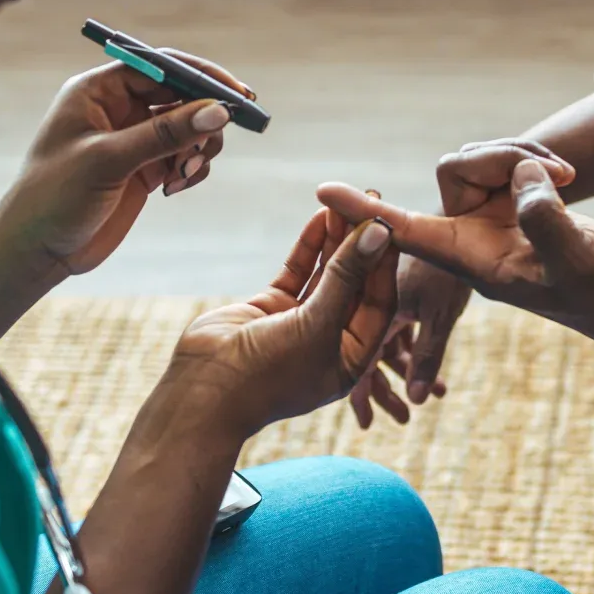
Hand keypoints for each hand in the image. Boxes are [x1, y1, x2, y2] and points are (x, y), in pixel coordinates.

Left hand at [0, 53, 253, 278]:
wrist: (36, 250)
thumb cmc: (54, 197)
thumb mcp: (109, 160)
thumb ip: (164, 134)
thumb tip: (218, 112)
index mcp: (98, 91)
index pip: (159, 66)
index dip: (199, 77)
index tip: (236, 94)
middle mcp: (117, 109)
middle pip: (179, 95)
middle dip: (203, 118)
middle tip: (214, 142)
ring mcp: (132, 140)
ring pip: (187, 128)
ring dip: (198, 149)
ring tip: (185, 174)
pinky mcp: (143, 170)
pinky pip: (183, 157)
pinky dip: (190, 169)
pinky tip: (174, 188)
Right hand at [145, 209, 398, 444]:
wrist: (204, 392)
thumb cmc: (268, 374)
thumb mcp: (316, 325)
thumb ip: (345, 277)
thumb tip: (377, 233)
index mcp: (353, 358)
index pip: (379, 303)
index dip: (385, 264)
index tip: (390, 226)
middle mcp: (331, 339)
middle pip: (355, 284)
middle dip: (363, 245)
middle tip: (372, 201)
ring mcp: (301, 322)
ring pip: (327, 274)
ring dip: (337, 240)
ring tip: (346, 203)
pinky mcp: (272, 307)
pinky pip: (298, 272)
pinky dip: (308, 247)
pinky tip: (320, 218)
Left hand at [318, 159, 593, 356]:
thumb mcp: (579, 258)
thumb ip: (547, 222)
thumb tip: (523, 178)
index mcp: (472, 261)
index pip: (405, 232)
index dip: (365, 214)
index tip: (322, 192)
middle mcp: (474, 238)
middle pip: (457, 171)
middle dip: (501, 158)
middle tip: (559, 173)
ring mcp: (495, 221)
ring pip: (485, 160)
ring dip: (525, 156)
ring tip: (569, 176)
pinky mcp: (518, 206)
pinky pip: (510, 163)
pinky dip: (538, 160)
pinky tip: (568, 176)